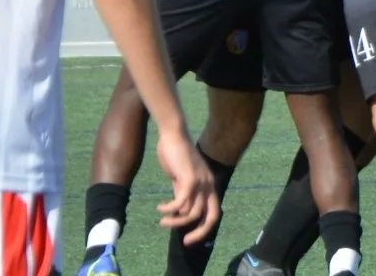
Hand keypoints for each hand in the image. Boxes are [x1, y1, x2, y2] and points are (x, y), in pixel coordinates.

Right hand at [155, 130, 219, 244]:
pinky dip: (169, 209)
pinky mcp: (189, 178)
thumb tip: (180, 212)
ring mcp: (201, 182)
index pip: (215, 213)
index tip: (189, 238)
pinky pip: (180, 203)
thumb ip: (184, 193)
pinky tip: (160, 207)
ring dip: (176, 221)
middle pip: (212, 217)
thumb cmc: (177, 155)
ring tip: (163, 221)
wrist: (173, 135)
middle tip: (185, 241)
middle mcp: (209, 185)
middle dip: (200, 232)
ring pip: (192, 213)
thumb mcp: (182, 178)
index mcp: (210, 185)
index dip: (205, 228)